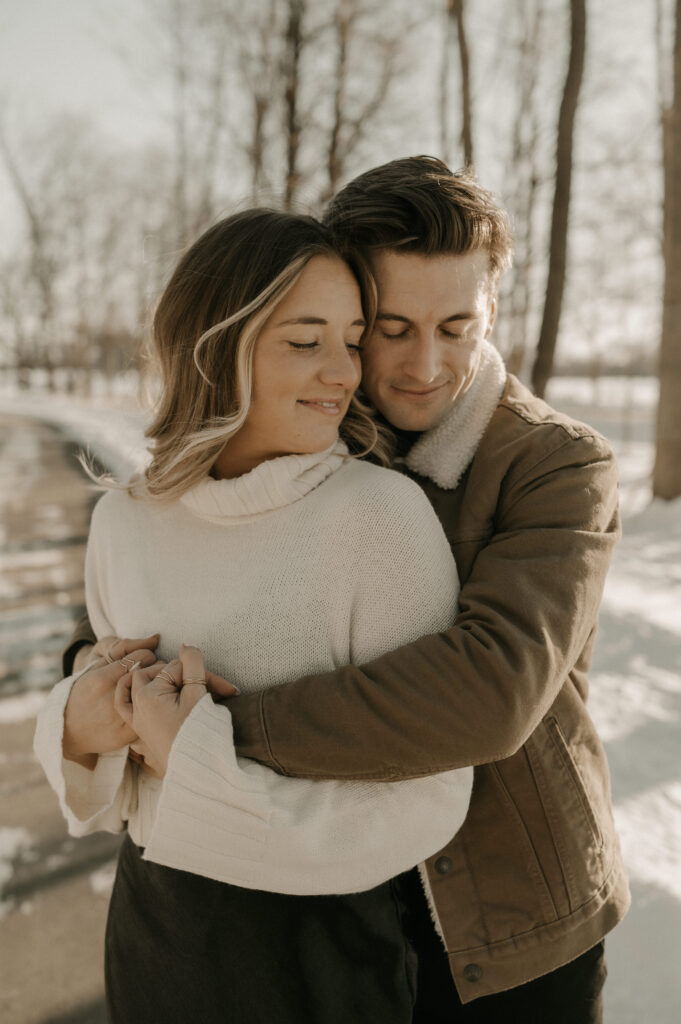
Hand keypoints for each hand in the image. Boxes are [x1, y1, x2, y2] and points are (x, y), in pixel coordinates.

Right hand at [63, 636, 159, 767]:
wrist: (69, 730)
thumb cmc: (84, 692)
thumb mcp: (95, 665)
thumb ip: (124, 648)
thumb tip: (156, 638)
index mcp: (102, 678)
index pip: (143, 656)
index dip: (149, 656)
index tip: (145, 660)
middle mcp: (110, 698)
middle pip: (152, 674)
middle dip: (156, 670)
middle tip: (152, 673)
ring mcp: (119, 719)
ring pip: (155, 695)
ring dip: (158, 688)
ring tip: (153, 688)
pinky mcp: (126, 734)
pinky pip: (151, 715)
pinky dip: (154, 708)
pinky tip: (150, 706)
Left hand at [115, 645, 235, 776]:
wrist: (194, 772)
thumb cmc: (196, 734)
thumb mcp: (198, 695)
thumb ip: (192, 664)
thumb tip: (185, 645)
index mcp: (149, 694)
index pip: (179, 669)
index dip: (205, 675)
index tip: (229, 690)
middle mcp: (137, 704)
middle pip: (162, 676)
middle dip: (187, 678)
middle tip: (214, 690)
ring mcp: (136, 717)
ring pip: (141, 684)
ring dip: (160, 679)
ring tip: (183, 683)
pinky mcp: (138, 728)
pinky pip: (125, 704)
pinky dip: (130, 693)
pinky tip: (142, 687)